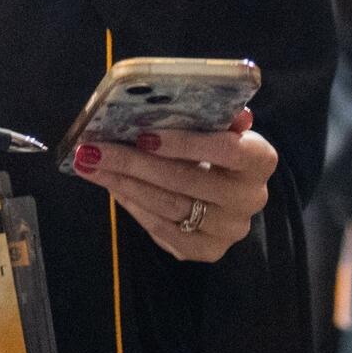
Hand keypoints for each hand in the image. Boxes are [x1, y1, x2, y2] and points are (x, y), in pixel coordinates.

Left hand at [72, 107, 274, 262]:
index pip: (226, 149)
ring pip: (171, 207)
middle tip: (93, 149)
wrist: (229, 188)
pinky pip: (165, 232)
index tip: (142, 134)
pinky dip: (135, 208)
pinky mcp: (208, 250)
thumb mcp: (218, 124)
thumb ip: (211, 114)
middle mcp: (251, 198)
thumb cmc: (216, 146)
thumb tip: (190, 102)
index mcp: (260, 159)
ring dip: (124, 184)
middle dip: (134, 163)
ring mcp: (230, 229)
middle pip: (187, 180)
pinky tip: (113, 187)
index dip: (185, 142)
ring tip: (91, 165)